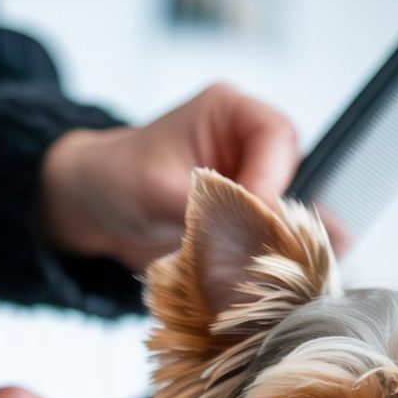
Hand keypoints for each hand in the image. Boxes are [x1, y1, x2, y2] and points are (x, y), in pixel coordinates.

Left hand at [41, 84, 299, 269]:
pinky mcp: (251, 218)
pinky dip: (277, 262)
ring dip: (288, 245)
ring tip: (287, 274)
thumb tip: (258, 243)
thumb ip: (210, 213)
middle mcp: (251, 144)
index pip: (277, 139)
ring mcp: (255, 183)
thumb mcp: (159, 192)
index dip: (272, 183)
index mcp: (232, 113)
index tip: (256, 223)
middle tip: (272, 255)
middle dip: (285, 218)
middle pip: (298, 177)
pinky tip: (278, 284)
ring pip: (295, 213)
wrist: (98, 209)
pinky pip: (279, 239)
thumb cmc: (118, 179)